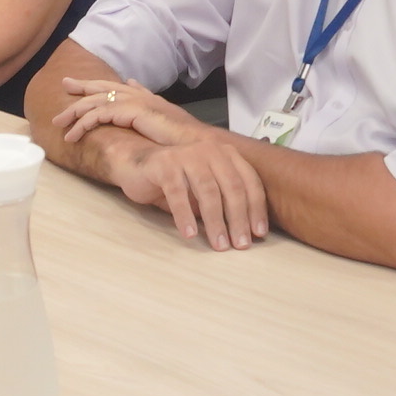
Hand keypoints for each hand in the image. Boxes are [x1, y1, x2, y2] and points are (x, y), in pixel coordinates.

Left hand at [49, 74, 212, 154]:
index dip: (96, 84)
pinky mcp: (130, 112)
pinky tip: (72, 135)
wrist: (195, 143)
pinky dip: (83, 124)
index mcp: (142, 97)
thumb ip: (146, 103)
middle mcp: (136, 95)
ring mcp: (133, 102)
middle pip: (102, 87)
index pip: (114, 86)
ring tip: (59, 124)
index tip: (80, 84)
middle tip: (64, 84)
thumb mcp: (162, 117)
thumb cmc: (182, 137)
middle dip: (81, 86)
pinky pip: (98, 115)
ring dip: (75, 113)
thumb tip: (134, 87)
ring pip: (95, 102)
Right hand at [113, 129, 273, 249]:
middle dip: (238, 219)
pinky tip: (190, 234)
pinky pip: (178, 193)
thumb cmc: (176, 181)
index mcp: (226, 155)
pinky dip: (185, 216)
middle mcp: (210, 150)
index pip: (249, 182)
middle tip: (240, 244)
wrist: (137, 165)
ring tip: (218, 244)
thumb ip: (225, 202)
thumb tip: (246, 232)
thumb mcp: (206, 191)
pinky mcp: (164, 164)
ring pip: (208, 190)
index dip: (256, 209)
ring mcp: (187, 155)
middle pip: (232, 187)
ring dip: (215, 221)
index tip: (258, 234)